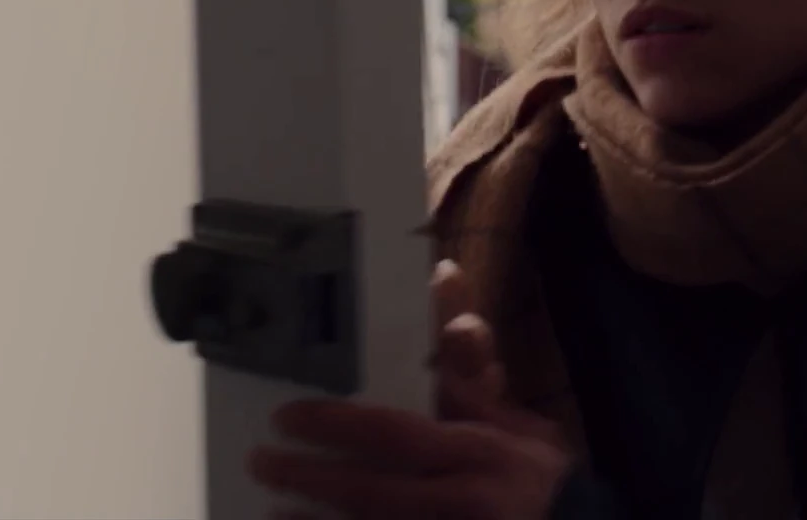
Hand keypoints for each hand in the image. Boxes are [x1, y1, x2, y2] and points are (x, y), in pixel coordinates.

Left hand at [246, 261, 570, 518]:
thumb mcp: (519, 429)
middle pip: (369, 492)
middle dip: (310, 477)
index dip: (336, 425)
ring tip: (272, 509)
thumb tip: (451, 306)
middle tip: (262, 460)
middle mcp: (462, 500)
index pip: (396, 434)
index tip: (290, 416)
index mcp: (479, 453)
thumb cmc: (544, 484)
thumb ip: (474, 383)